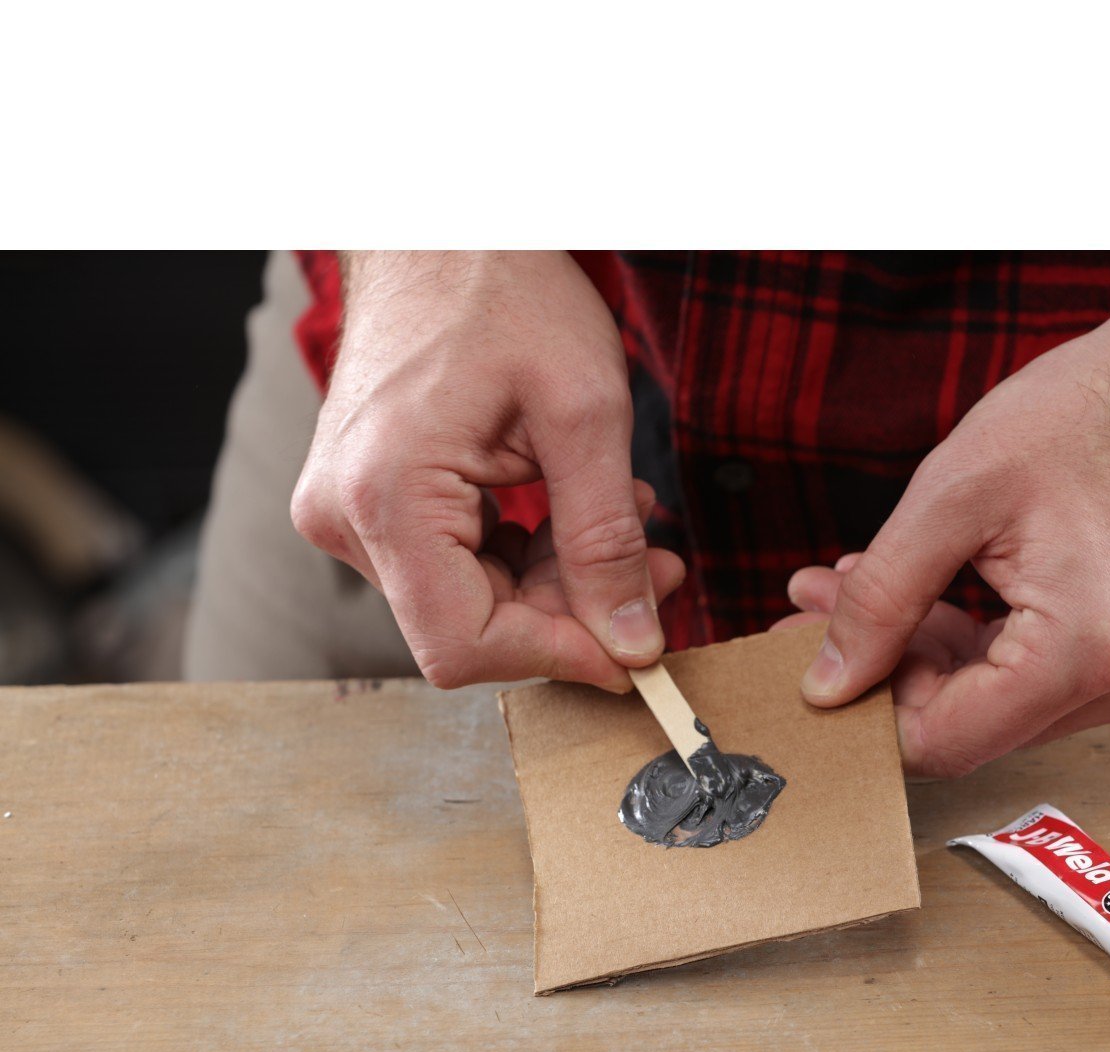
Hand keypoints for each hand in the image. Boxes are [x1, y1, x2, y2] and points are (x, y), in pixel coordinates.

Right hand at [291, 251, 682, 689]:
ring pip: (468, 602)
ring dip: (558, 580)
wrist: (439, 229)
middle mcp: (345, 518)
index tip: (632, 651)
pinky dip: (525, 554)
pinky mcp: (368, 502)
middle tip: (658, 572)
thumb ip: (607, 541)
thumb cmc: (504, 291)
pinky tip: (577, 511)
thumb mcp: (584, 413)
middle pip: (468, 628)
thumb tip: (631, 642)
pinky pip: (454, 566)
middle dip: (572, 613)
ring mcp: (349, 512)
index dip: (557, 658)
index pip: (463, 643)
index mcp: (385, 496)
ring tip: (629, 520)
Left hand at [779, 309, 1109, 776]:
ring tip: (859, 581)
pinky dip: (971, 641)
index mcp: (1084, 656)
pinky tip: (928, 588)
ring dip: (921, 650)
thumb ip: (879, 601)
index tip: (816, 649)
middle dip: (884, 668)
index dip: (865, 706)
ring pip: (990, 707)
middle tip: (820, 601)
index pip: (941, 743)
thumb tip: (826, 685)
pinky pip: (1029, 680)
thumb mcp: (952, 496)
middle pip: (964, 728)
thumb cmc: (1089, 415)